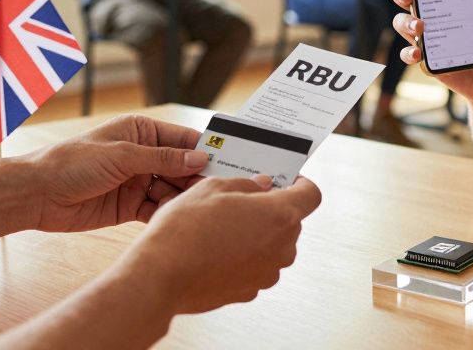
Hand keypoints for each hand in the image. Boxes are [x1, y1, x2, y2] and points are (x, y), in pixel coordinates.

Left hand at [24, 114, 211, 231]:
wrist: (37, 195)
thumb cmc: (71, 163)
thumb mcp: (121, 156)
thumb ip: (162, 159)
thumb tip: (199, 159)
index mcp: (141, 132)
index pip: (183, 139)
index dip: (206, 150)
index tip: (229, 161)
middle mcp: (142, 155)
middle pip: (182, 167)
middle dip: (198, 178)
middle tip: (218, 190)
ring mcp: (137, 181)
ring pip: (173, 189)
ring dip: (183, 198)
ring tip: (197, 206)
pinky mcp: (130, 205)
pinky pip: (157, 208)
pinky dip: (167, 213)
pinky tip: (176, 218)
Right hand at [124, 175, 321, 315]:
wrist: (161, 275)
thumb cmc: (186, 229)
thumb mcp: (213, 188)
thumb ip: (245, 184)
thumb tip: (261, 186)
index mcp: (280, 215)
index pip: (311, 195)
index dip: (300, 184)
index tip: (286, 180)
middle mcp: (282, 248)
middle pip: (290, 221)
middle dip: (270, 209)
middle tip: (240, 200)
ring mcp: (267, 273)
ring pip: (271, 245)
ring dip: (255, 234)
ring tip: (220, 226)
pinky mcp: (250, 291)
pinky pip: (254, 266)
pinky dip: (242, 257)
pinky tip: (214, 250)